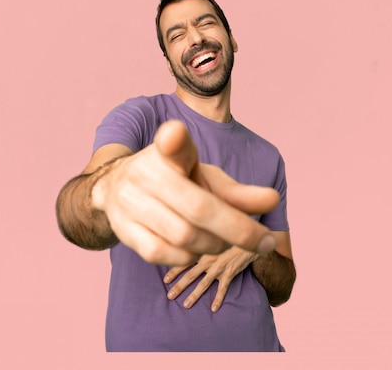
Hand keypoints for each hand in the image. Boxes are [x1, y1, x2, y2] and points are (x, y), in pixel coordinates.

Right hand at [91, 120, 278, 265]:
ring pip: (184, 237)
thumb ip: (238, 192)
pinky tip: (197, 250)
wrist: (118, 189)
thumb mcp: (206, 178)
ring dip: (215, 246)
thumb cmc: (175, 181)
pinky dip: (189, 257)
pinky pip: (163, 255)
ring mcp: (129, 203)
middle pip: (198, 209)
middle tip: (264, 242)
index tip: (174, 133)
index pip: (172, 145)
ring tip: (225, 241)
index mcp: (169, 152)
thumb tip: (273, 200)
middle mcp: (145, 173)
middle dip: (240, 231)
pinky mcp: (123, 230)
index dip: (174, 140)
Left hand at [163, 246, 257, 311]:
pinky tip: (214, 309)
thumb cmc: (228, 238)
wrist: (247, 238)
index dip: (173, 271)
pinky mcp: (229, 273)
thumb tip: (186, 251)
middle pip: (190, 275)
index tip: (165, 280)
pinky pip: (222, 288)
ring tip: (186, 305)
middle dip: (178, 286)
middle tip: (169, 296)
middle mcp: (207, 259)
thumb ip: (200, 246)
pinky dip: (218, 299)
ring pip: (203, 283)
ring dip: (194, 295)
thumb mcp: (211, 239)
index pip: (183, 261)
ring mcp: (218, 267)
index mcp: (201, 250)